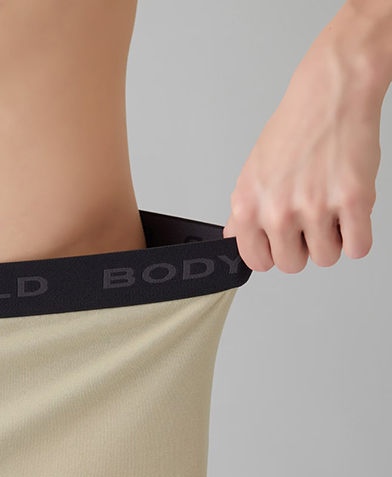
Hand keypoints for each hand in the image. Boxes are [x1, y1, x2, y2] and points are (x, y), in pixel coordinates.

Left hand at [223, 3, 388, 273]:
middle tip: (310, 221)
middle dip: (303, 248)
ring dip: (332, 241)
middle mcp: (277, 211)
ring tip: (330, 211)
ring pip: (325, 259)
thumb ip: (244, 213)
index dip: (272, 253)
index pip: (256, 261)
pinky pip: (358, 248)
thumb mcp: (252, 174)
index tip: (282, 242)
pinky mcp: (352, 201)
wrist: (329, 95)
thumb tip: (235, 238)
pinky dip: (357, 238)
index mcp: (248, 207)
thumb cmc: (292, 131)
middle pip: (291, 265)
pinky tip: (350, 216)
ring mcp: (315, 207)